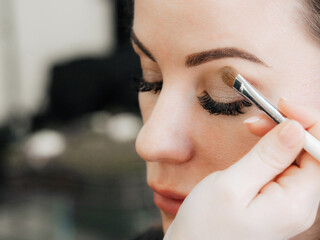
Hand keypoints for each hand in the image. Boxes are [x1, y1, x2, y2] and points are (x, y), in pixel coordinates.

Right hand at [164, 99, 319, 239]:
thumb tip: (296, 128)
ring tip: (252, 127)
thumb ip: (266, 157)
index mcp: (295, 203)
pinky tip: (255, 144)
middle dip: (289, 127)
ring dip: (278, 136)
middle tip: (257, 118)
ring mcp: (287, 202)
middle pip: (310, 153)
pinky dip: (270, 149)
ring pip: (296, 157)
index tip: (282, 105)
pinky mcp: (274, 199)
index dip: (307, 124)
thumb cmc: (205, 225)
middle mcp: (299, 204)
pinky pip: (282, 167)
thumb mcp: (231, 186)